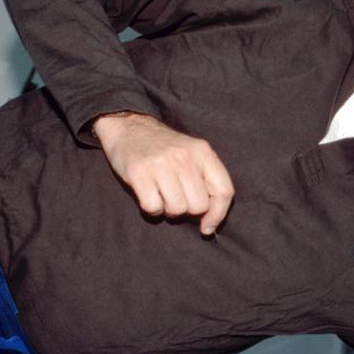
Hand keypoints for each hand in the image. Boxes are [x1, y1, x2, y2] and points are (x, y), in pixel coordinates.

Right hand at [92, 112, 233, 235]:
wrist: (130, 127)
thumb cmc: (164, 149)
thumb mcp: (192, 154)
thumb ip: (206, 181)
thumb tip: (210, 223)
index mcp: (203, 152)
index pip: (224, 191)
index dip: (218, 215)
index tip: (207, 226)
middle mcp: (184, 156)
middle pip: (199, 206)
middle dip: (187, 210)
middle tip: (176, 197)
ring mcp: (161, 164)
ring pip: (177, 209)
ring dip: (168, 209)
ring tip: (161, 193)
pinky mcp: (139, 172)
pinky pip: (153, 207)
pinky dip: (151, 208)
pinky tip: (149, 193)